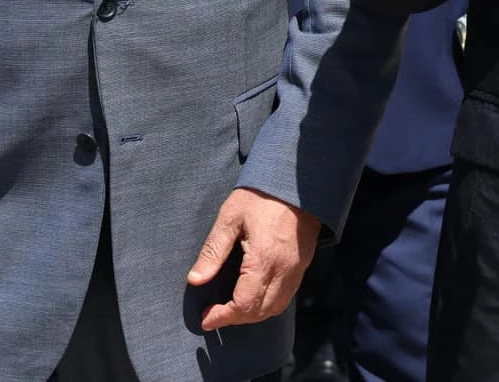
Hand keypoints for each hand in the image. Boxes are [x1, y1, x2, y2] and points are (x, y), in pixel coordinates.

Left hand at [187, 187, 320, 330]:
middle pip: (259, 312)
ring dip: (253, 315)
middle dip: (235, 319)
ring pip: (275, 308)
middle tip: (214, 313)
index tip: (206, 317)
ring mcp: (296, 269)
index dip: (222, 317)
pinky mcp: (302, 264)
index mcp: (264, 260)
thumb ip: (213, 251)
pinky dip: (269, 304)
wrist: (296, 179)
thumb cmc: (261, 195)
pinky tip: (255, 295)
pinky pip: (286, 296)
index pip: (243, 305)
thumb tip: (196, 279)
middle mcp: (283, 270)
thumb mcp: (230, 217)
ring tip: (232, 309)